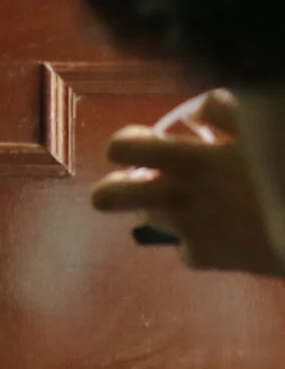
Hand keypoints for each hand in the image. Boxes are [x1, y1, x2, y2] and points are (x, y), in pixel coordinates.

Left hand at [95, 92, 283, 274]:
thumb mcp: (261, 132)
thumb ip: (227, 112)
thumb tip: (198, 110)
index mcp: (190, 159)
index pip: (123, 148)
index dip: (127, 143)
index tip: (148, 142)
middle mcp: (179, 195)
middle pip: (107, 197)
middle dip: (113, 189)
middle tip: (138, 181)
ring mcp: (191, 230)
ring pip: (150, 218)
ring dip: (163, 208)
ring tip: (192, 201)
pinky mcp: (211, 258)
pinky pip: (187, 251)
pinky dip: (199, 244)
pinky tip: (222, 234)